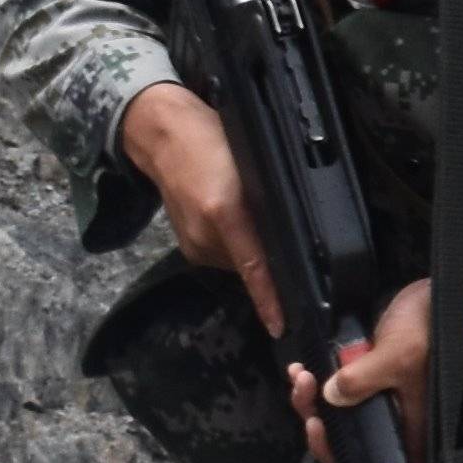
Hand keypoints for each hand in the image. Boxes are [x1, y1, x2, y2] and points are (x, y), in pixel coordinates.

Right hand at [122, 82, 276, 331]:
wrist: (165, 137)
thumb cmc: (216, 141)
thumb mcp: (254, 166)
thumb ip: (271, 204)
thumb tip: (296, 238)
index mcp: (224, 212)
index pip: (254, 266)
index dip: (269, 298)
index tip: (281, 326)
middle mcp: (206, 235)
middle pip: (251, 266)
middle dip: (272, 262)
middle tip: (289, 241)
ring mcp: (193, 243)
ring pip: (237, 263)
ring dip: (252, 253)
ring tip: (253, 220)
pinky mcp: (187, 246)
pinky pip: (222, 257)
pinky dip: (236, 248)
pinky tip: (237, 224)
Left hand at [293, 279, 462, 458]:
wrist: (438, 297)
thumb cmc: (428, 330)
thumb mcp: (397, 355)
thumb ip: (363, 379)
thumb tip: (329, 398)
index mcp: (403, 424)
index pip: (367, 459)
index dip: (336, 452)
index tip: (317, 426)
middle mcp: (387, 417)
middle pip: (343, 435)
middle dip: (315, 415)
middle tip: (304, 389)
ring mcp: (374, 397)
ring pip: (335, 411)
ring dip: (310, 397)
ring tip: (300, 374)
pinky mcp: (365, 377)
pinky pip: (334, 388)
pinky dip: (316, 382)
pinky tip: (303, 367)